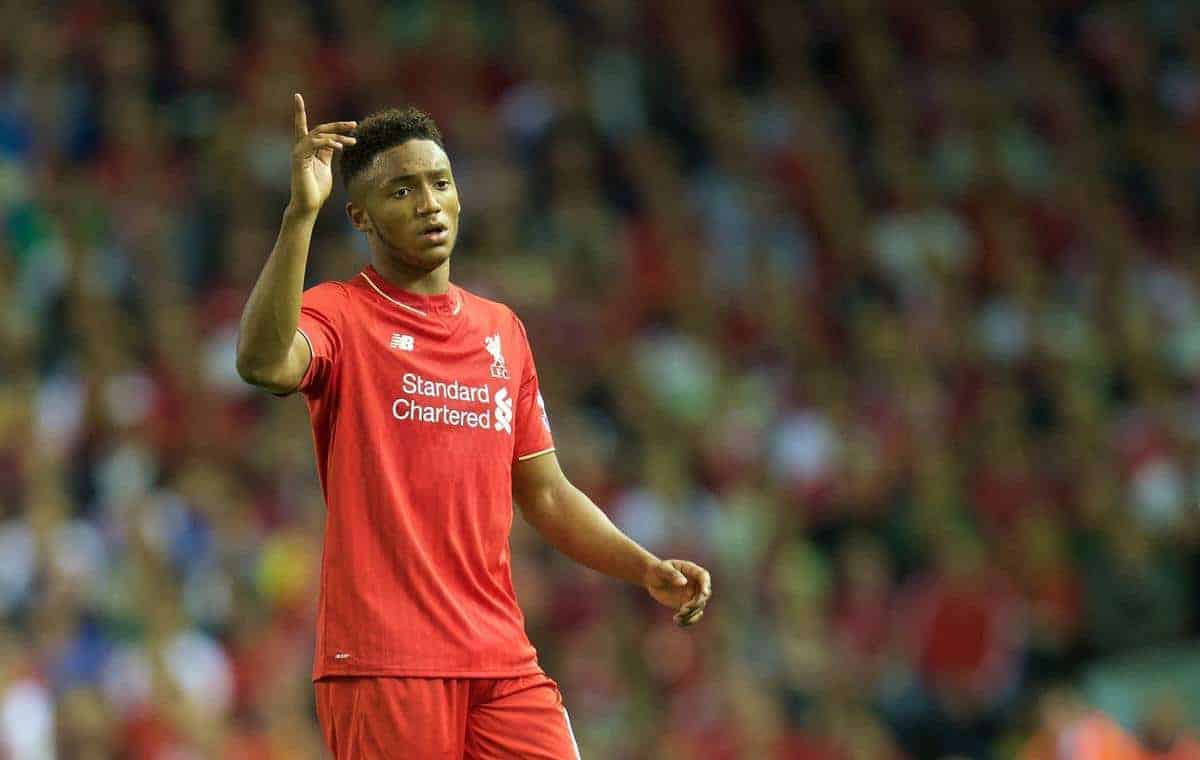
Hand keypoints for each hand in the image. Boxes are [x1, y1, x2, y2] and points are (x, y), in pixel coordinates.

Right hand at [289, 93, 357, 214]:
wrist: (308, 206)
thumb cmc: (317, 189)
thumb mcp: (325, 167)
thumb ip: (327, 153)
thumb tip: (334, 142)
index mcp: (306, 149)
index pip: (303, 126)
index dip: (299, 111)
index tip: (297, 95)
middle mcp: (300, 148)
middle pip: (319, 129)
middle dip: (337, 125)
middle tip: (354, 124)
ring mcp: (299, 153)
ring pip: (319, 135)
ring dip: (338, 136)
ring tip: (353, 141)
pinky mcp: (300, 159)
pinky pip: (314, 143)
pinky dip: (328, 142)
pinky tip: (340, 147)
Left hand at [644, 558, 711, 626]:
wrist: (651, 579)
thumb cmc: (657, 570)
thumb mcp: (662, 570)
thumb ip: (672, 574)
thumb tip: (683, 582)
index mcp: (691, 570)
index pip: (704, 576)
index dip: (706, 585)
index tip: (703, 594)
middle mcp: (695, 583)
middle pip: (704, 595)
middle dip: (697, 604)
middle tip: (684, 609)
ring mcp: (692, 595)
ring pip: (699, 607)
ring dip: (691, 614)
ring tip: (678, 616)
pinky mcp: (687, 605)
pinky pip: (692, 615)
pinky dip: (687, 620)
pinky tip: (677, 621)